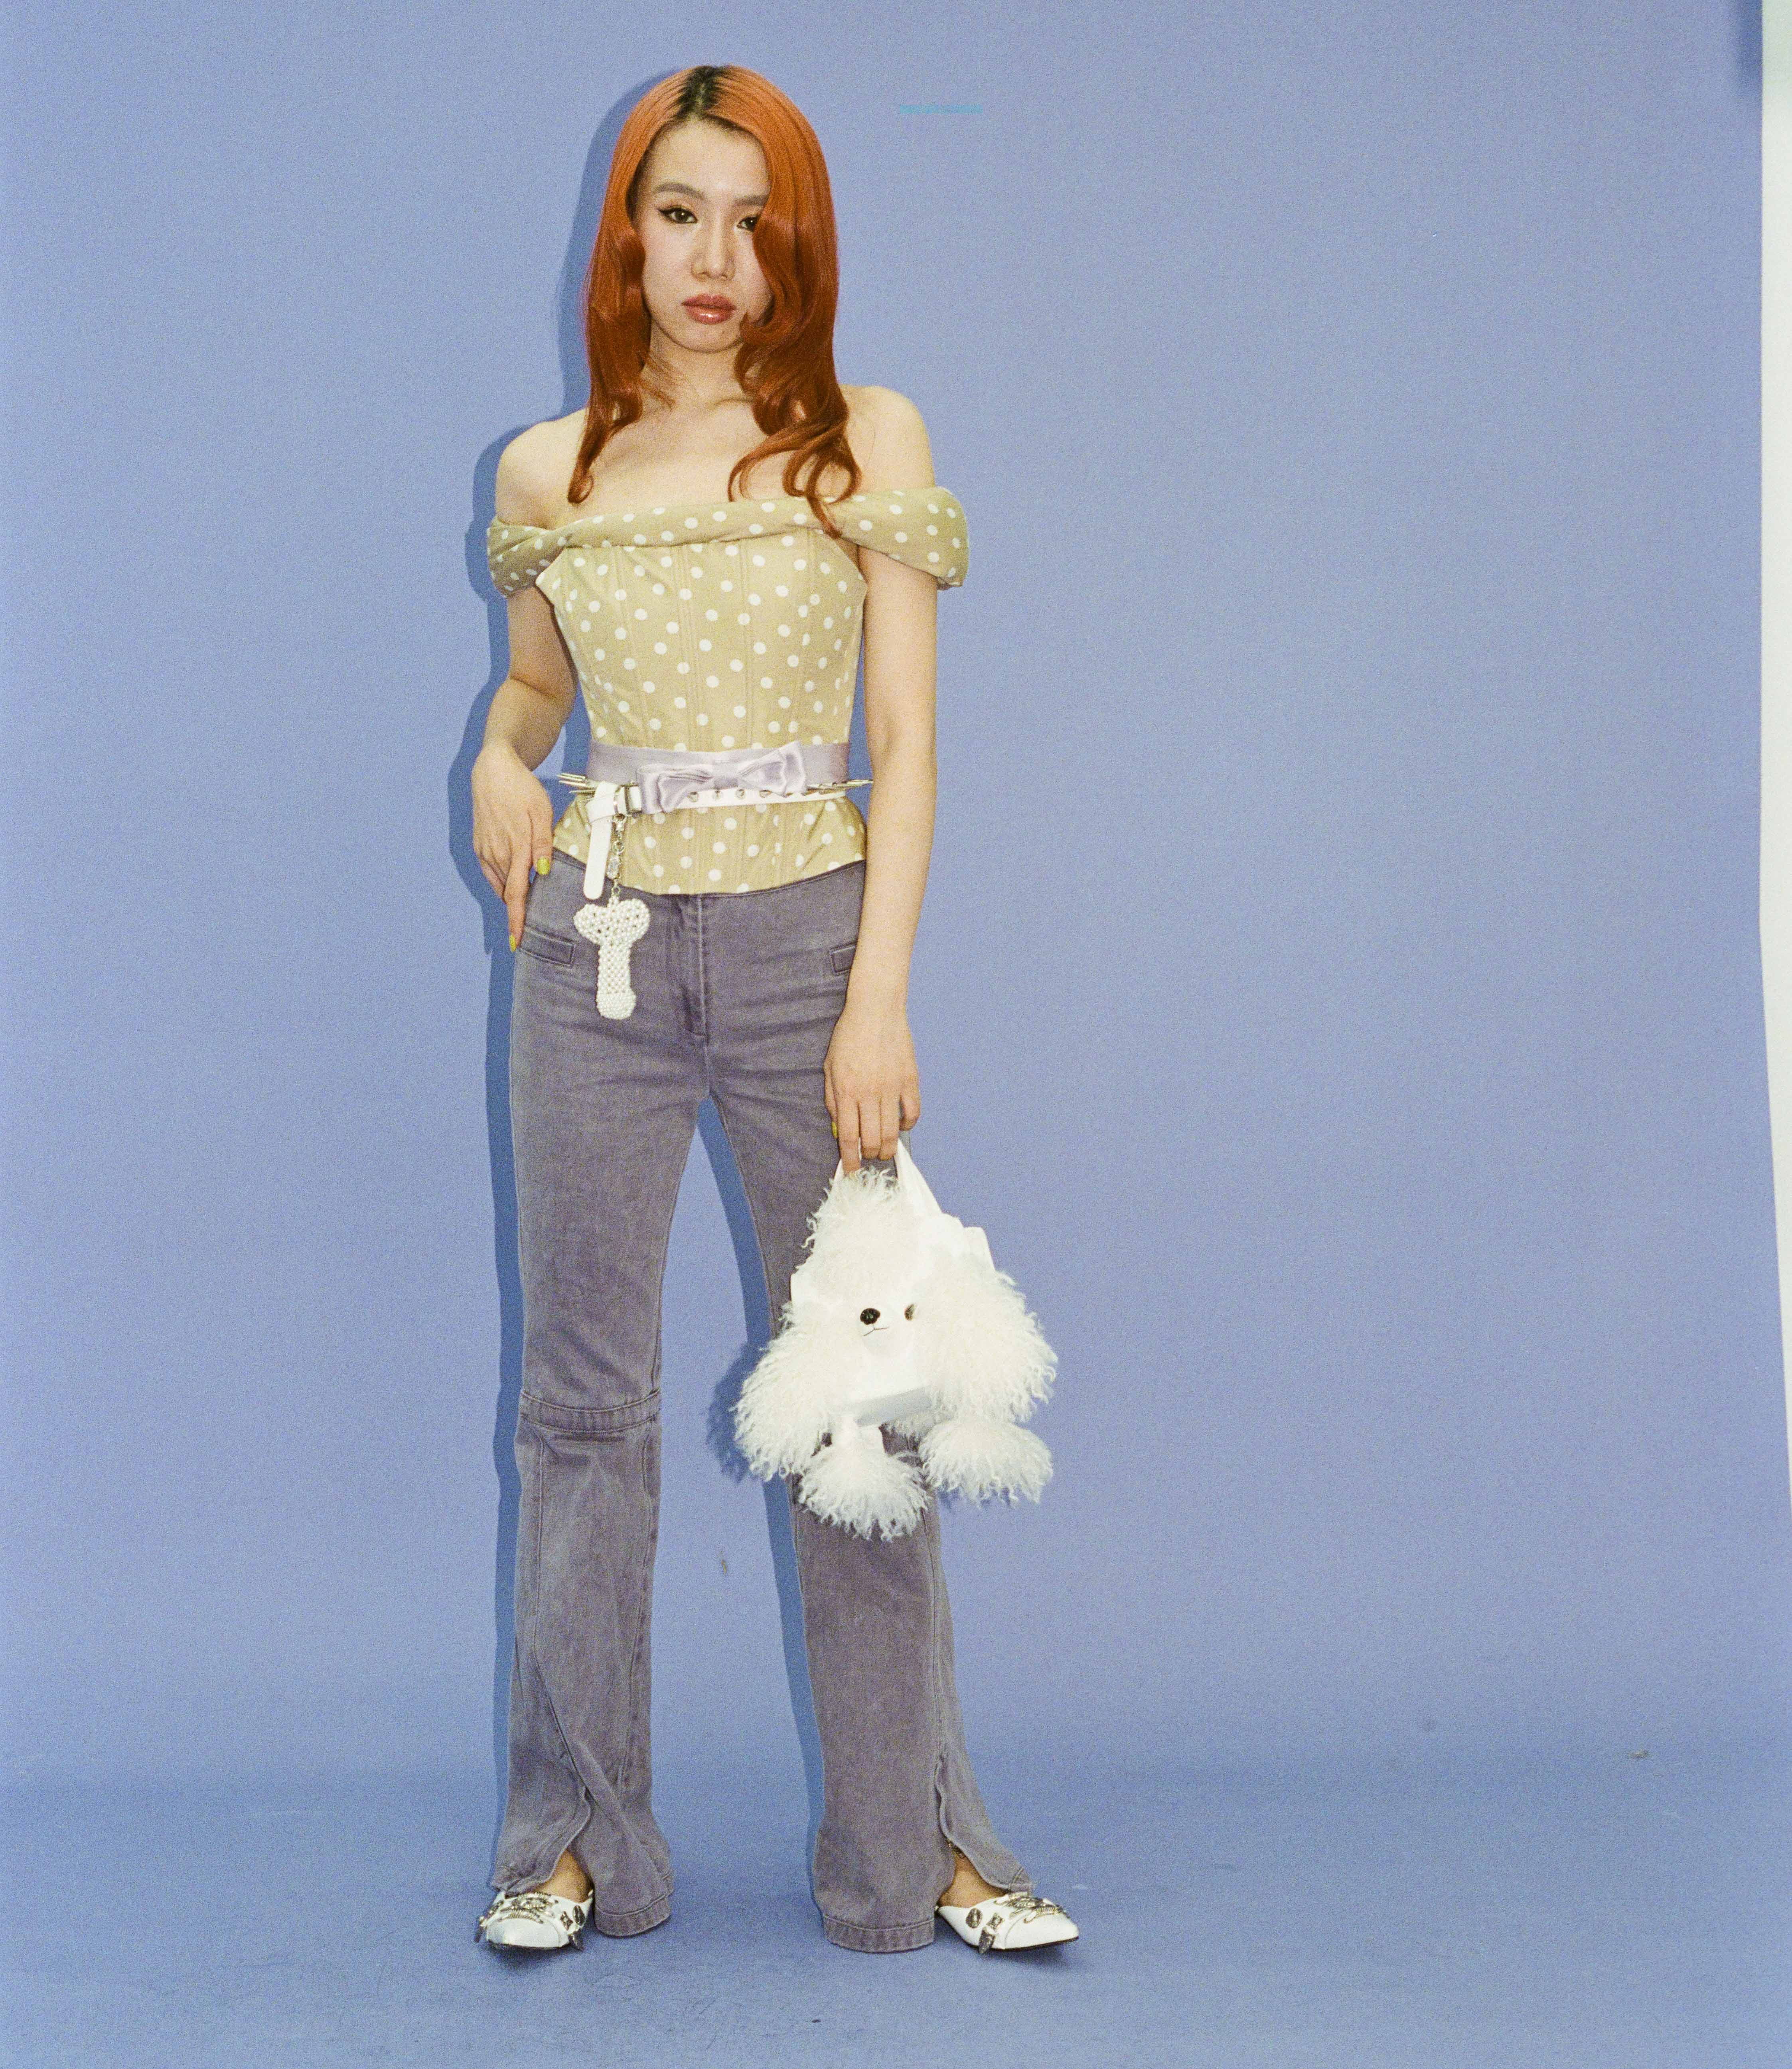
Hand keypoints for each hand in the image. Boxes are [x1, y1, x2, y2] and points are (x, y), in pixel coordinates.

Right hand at [472, 741, 556, 948]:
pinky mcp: (479, 847)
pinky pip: (493, 873)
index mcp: (516, 847)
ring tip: (523, 913)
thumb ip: (542, 844)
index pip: (516, 893)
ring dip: (511, 899)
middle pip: (509, 893)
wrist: (492, 771)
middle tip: (525, 935)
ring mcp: (485, 851)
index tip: (517, 943)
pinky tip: (513, 885)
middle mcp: (497, 853)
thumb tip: (543, 872)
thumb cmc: (523, 791)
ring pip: (500, 884)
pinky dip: (503, 883)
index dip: (517, 920)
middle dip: (517, 915)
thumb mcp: (541, 812)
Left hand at [824, 997, 920, 1170]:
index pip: (848, 1137)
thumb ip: (833, 1100)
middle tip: (869, 1157)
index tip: (851, 1170)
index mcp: (846, 1091)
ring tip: (884, 1150)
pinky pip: (912, 1112)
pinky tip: (901, 1125)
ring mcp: (892, 1087)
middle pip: (871, 1139)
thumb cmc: (848, 1037)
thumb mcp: (829, 1068)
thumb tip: (840, 1130)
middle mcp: (869, 1093)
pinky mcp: (910, 1080)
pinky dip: (908, 1125)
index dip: (850, 1159)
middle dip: (870, 1155)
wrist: (875, 1010)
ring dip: (888, 1147)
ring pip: (892, 1131)